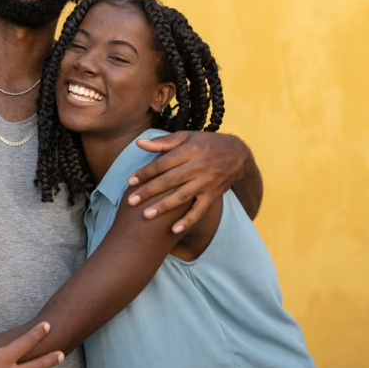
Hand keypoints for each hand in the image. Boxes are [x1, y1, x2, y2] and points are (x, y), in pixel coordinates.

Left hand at [128, 131, 250, 233]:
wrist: (238, 154)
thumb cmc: (206, 143)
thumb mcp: (187, 137)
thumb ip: (163, 142)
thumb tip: (139, 143)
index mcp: (189, 151)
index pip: (163, 163)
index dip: (146, 172)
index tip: (130, 181)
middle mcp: (197, 167)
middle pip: (169, 181)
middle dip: (149, 191)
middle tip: (131, 201)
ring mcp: (206, 182)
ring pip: (182, 196)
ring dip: (164, 206)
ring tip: (146, 215)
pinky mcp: (213, 195)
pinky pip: (199, 210)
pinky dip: (187, 220)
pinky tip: (174, 230)